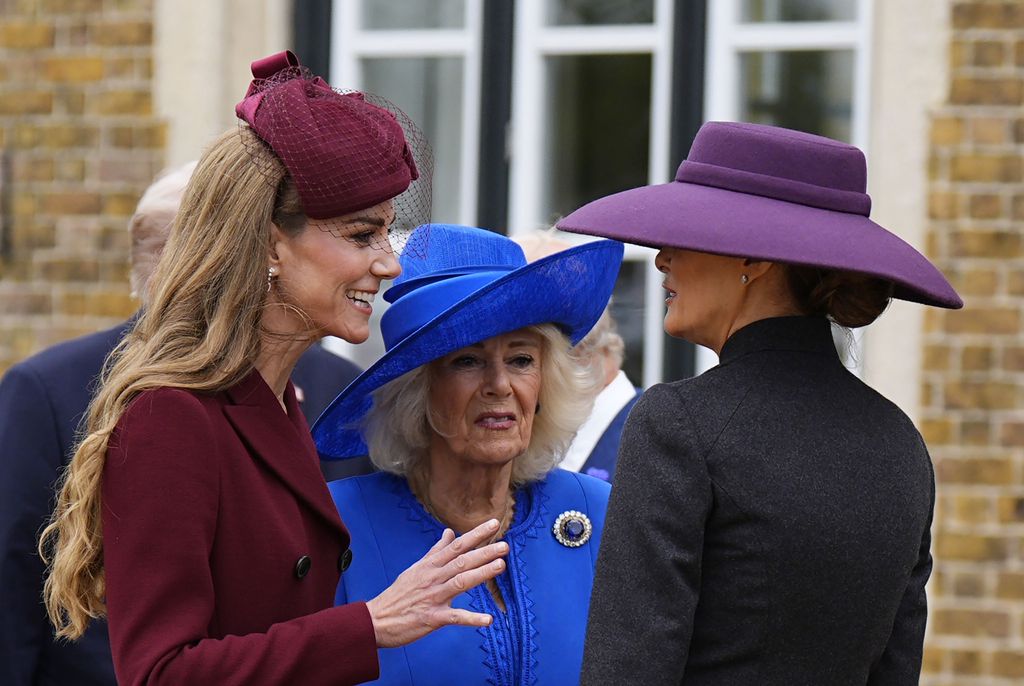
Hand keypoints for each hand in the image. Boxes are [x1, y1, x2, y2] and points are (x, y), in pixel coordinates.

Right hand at [365, 518, 508, 647]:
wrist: (376, 620)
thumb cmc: (399, 594)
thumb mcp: (416, 568)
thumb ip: (436, 551)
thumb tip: (450, 532)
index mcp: (431, 565)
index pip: (457, 545)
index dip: (476, 534)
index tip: (495, 523)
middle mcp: (433, 577)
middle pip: (462, 561)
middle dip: (484, 552)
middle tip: (505, 546)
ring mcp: (433, 597)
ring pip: (460, 582)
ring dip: (481, 574)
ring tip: (500, 566)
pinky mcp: (432, 618)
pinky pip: (454, 617)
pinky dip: (471, 619)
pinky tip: (488, 619)